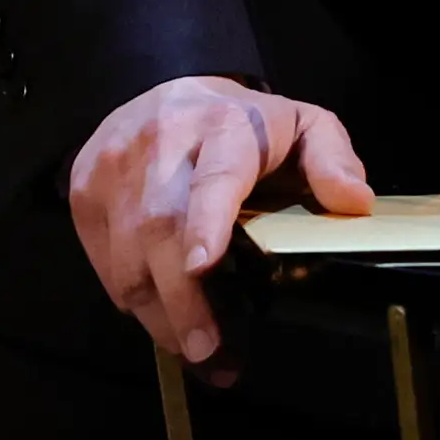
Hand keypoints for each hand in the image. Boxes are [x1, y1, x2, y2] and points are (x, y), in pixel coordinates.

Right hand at [69, 77, 374, 362]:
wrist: (170, 90)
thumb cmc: (246, 125)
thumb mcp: (303, 126)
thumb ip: (332, 159)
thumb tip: (354, 202)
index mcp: (225, 124)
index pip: (213, 173)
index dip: (205, 221)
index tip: (202, 265)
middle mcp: (162, 141)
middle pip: (161, 226)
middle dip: (181, 299)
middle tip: (207, 348)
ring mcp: (115, 165)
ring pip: (126, 255)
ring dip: (158, 313)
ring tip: (193, 347)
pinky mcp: (84, 190)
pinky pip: (104, 262)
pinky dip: (132, 298)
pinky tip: (163, 316)